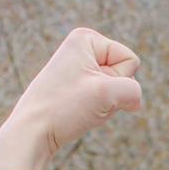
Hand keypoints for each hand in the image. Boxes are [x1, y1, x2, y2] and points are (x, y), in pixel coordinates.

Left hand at [0, 29, 142, 169]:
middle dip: (112, 93)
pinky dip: (99, 110)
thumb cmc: (65, 107)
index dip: (118, 80)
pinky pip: (104, 99)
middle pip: (124, 74)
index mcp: (86, 38)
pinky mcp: (77, 87)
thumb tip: (135, 102)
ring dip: (106, 104)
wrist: (33, 131)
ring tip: (81, 108)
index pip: (130, 60)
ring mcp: (79, 69)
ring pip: (116, 89)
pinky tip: (79, 114)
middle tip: (86, 101)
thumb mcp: (109, 94)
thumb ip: (134, 91)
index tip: (91, 88)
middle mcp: (82, 49)